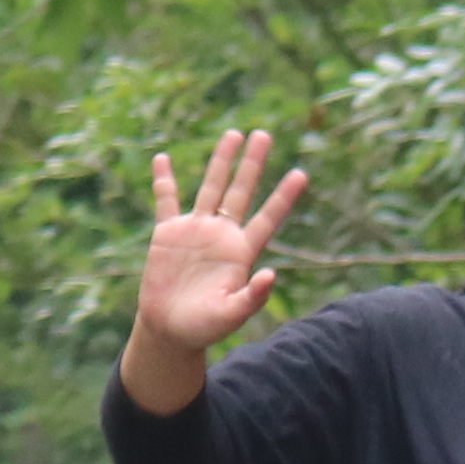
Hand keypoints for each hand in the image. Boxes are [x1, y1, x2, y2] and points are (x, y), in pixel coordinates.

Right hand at [126, 130, 311, 404]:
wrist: (172, 330)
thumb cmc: (205, 327)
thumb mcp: (232, 315)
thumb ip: (253, 297)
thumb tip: (271, 275)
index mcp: (242, 252)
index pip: (268, 218)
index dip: (284, 197)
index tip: (301, 174)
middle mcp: (223, 235)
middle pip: (241, 191)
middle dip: (253, 164)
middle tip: (264, 134)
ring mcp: (196, 231)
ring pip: (210, 187)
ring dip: (221, 161)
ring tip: (233, 134)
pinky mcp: (168, 233)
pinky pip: (166, 201)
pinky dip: (164, 180)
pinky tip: (163, 158)